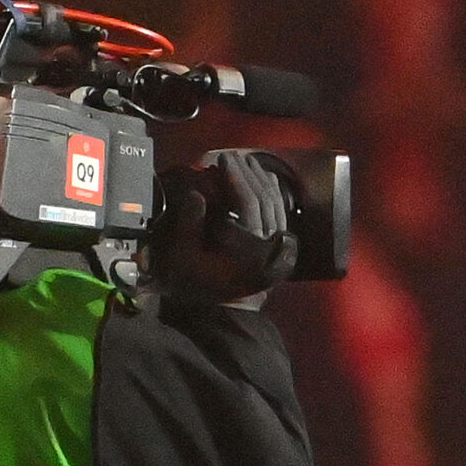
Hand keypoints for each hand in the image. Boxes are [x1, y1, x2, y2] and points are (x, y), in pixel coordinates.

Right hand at [155, 149, 298, 307]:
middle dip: (248, 174)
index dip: (236, 178)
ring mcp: (279, 244)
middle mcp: (271, 244)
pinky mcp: (280, 245)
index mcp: (251, 247)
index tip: (222, 160)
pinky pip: (280, 212)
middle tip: (231, 155)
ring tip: (246, 161)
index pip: (248, 203)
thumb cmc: (200, 285)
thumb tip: (194, 193)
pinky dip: (273, 193)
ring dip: (261, 179)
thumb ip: (189, 225)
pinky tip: (264, 178)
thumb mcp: (185, 257)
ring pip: (275, 203)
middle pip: (265, 199)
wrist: (227, 310)